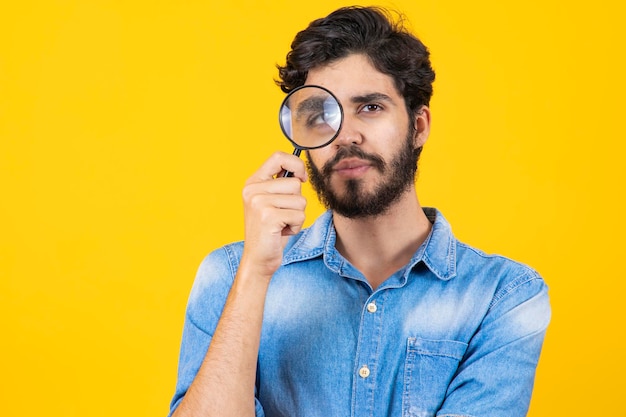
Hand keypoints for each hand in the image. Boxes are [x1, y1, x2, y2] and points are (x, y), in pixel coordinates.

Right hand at [240, 152, 307, 278]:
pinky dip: (295, 226)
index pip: (278, 157)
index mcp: (252, 182)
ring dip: (297, 216)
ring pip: (300, 200)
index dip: (296, 164)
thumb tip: (301, 173)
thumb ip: (280, 185)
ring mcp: (259, 203)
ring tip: (281, 225)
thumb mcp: (271, 202)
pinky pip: (299, 215)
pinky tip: (281, 232)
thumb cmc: (269, 231)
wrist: (257, 259)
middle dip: (296, 202)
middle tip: (282, 216)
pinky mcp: (269, 217)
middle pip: (295, 184)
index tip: (301, 178)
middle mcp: (253, 190)